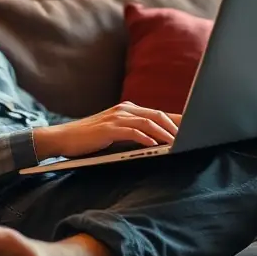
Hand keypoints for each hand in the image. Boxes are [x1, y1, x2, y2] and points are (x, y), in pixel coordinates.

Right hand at [33, 102, 180, 160]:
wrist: (62, 138)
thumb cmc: (89, 139)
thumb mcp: (114, 133)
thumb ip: (133, 133)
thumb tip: (156, 142)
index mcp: (127, 110)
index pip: (158, 113)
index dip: (177, 120)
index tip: (194, 129)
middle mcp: (124, 110)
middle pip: (158, 114)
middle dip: (177, 126)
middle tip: (192, 137)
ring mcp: (116, 117)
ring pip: (149, 121)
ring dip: (165, 133)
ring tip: (178, 143)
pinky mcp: (109, 128)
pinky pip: (133, 131)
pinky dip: (147, 138)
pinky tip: (155, 146)